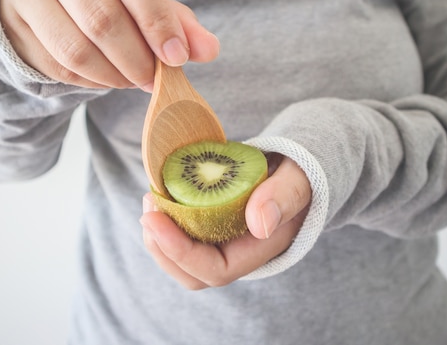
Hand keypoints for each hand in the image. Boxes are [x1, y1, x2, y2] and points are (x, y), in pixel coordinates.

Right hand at [0, 0, 218, 89]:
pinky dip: (91, 81)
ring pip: (76, 49)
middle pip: (102, 17)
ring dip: (115, 76)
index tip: (176, 56)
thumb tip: (209, 49)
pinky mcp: (12, 20)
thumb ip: (176, 18)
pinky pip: (58, 65)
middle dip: (137, 59)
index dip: (157, 20)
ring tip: (133, 79)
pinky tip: (107, 77)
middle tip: (154, 77)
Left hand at [140, 154, 310, 289]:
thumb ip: (285, 196)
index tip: (154, 217)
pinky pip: (183, 239)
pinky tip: (160, 197)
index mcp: (260, 251)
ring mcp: (224, 245)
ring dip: (159, 237)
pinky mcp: (212, 231)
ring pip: (182, 262)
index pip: (214, 270)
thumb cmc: (298, 175)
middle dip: (162, 248)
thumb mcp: (298, 179)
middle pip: (191, 275)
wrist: (297, 171)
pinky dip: (166, 223)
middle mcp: (239, 255)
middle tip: (149, 206)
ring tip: (151, 199)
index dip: (179, 252)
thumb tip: (260, 224)